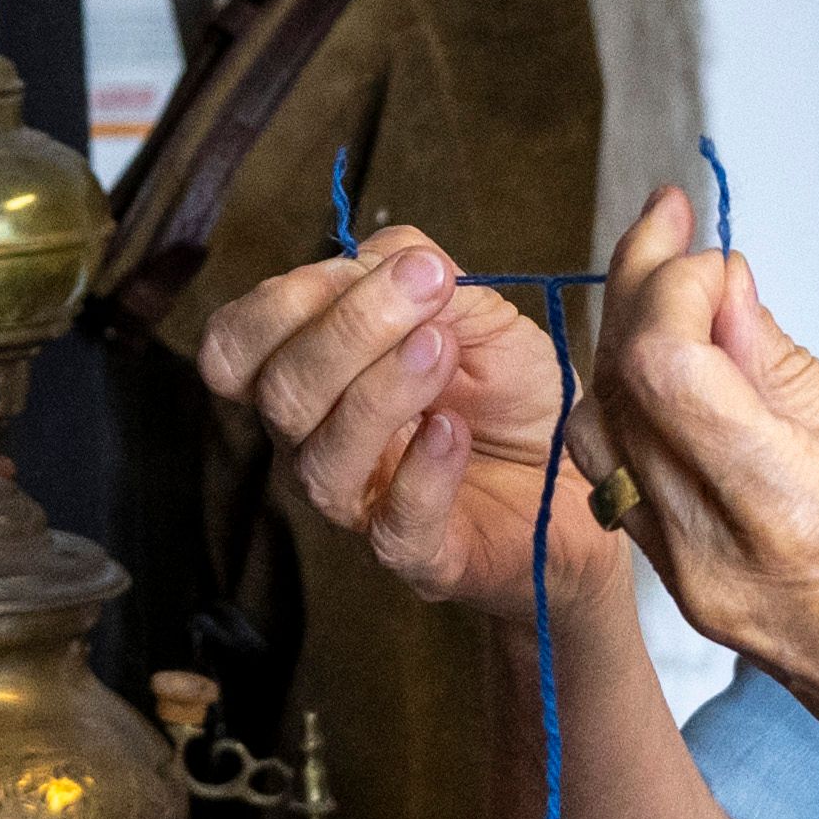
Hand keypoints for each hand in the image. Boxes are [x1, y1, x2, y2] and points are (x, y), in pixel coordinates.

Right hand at [196, 223, 634, 620]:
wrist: (583, 475)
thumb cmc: (512, 393)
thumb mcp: (475, 309)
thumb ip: (421, 276)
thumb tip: (383, 261)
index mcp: (311, 376)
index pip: (235, 347)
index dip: (283, 302)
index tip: (378, 266)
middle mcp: (316, 443)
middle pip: (279, 395)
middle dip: (347, 329)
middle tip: (428, 286)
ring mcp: (362, 506)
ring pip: (323, 463)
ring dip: (381, 392)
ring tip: (443, 348)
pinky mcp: (420, 557)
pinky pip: (395, 528)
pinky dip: (422, 473)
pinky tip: (454, 430)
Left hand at [584, 189, 818, 818]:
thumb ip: (794, 376)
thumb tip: (726, 295)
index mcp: (788, 514)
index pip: (667, 366)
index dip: (676, 284)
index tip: (715, 249)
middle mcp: (717, 562)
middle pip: (620, 395)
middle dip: (640, 294)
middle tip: (676, 229)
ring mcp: (696, 594)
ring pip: (606, 443)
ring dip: (627, 353)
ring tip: (679, 289)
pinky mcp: (696, 609)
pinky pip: (632, 492)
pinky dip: (642, 416)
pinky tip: (686, 371)